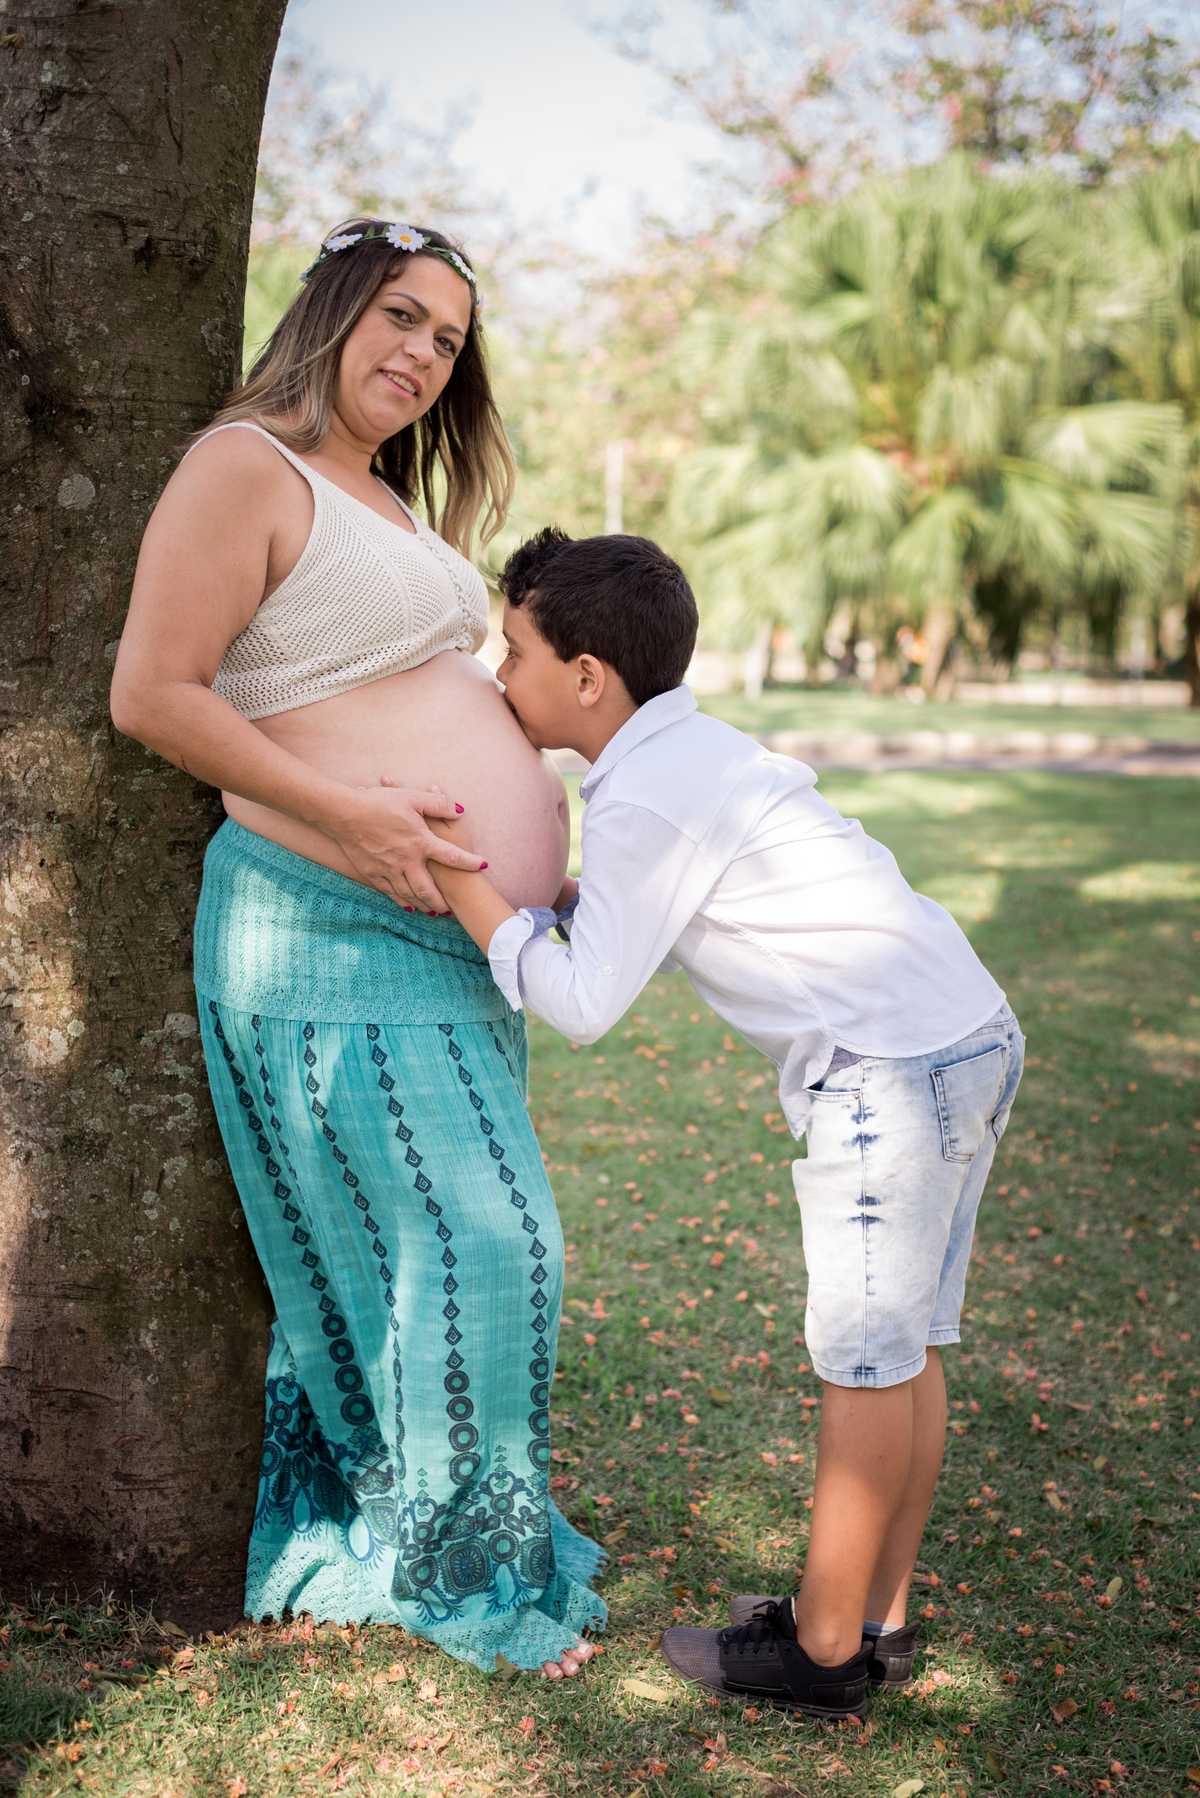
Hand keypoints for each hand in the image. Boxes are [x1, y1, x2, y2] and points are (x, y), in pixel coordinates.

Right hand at [324, 781, 483, 913]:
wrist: (345, 814)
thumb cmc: (379, 803)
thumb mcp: (412, 798)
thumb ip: (438, 804)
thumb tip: (459, 810)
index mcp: (421, 842)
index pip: (453, 857)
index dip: (470, 862)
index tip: (482, 865)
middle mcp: (407, 861)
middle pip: (429, 889)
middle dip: (440, 901)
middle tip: (450, 910)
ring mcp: (389, 870)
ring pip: (410, 895)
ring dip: (423, 905)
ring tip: (432, 912)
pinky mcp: (372, 873)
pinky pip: (391, 893)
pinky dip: (401, 901)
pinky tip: (407, 906)